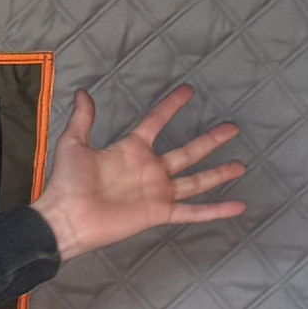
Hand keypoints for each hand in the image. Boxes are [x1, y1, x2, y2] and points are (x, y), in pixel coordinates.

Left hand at [34, 85, 245, 262]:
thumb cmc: (67, 183)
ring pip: (197, 181)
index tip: (189, 91)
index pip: (157, 122)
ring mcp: (157, 192)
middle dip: (211, 140)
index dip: (171, 106)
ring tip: (241, 165)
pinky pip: (193, 212)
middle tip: (232, 128)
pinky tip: (237, 207)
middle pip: (188, 152)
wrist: (66, 217)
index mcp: (132, 150)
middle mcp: (150, 170)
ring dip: (219, 173)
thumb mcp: (75, 143)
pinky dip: (216, 210)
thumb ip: (83, 118)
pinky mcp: (160, 212)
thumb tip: (82, 92)